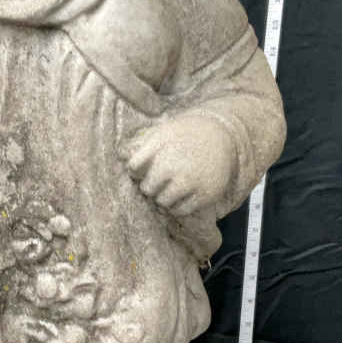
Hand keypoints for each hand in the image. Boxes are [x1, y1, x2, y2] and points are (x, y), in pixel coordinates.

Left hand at [122, 112, 236, 216]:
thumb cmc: (186, 135)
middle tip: (159, 181)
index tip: (143, 169)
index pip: (133, 167)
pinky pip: (180, 211)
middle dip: (150, 186)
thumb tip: (119, 155)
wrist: (222, 135)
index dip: (135, 171)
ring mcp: (190, 180)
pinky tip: (181, 196)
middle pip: (147, 188)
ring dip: (162, 198)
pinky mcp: (204, 194)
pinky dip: (177, 207)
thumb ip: (142, 145)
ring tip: (170, 189)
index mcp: (161, 145)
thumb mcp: (163, 132)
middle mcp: (174, 163)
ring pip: (162, 202)